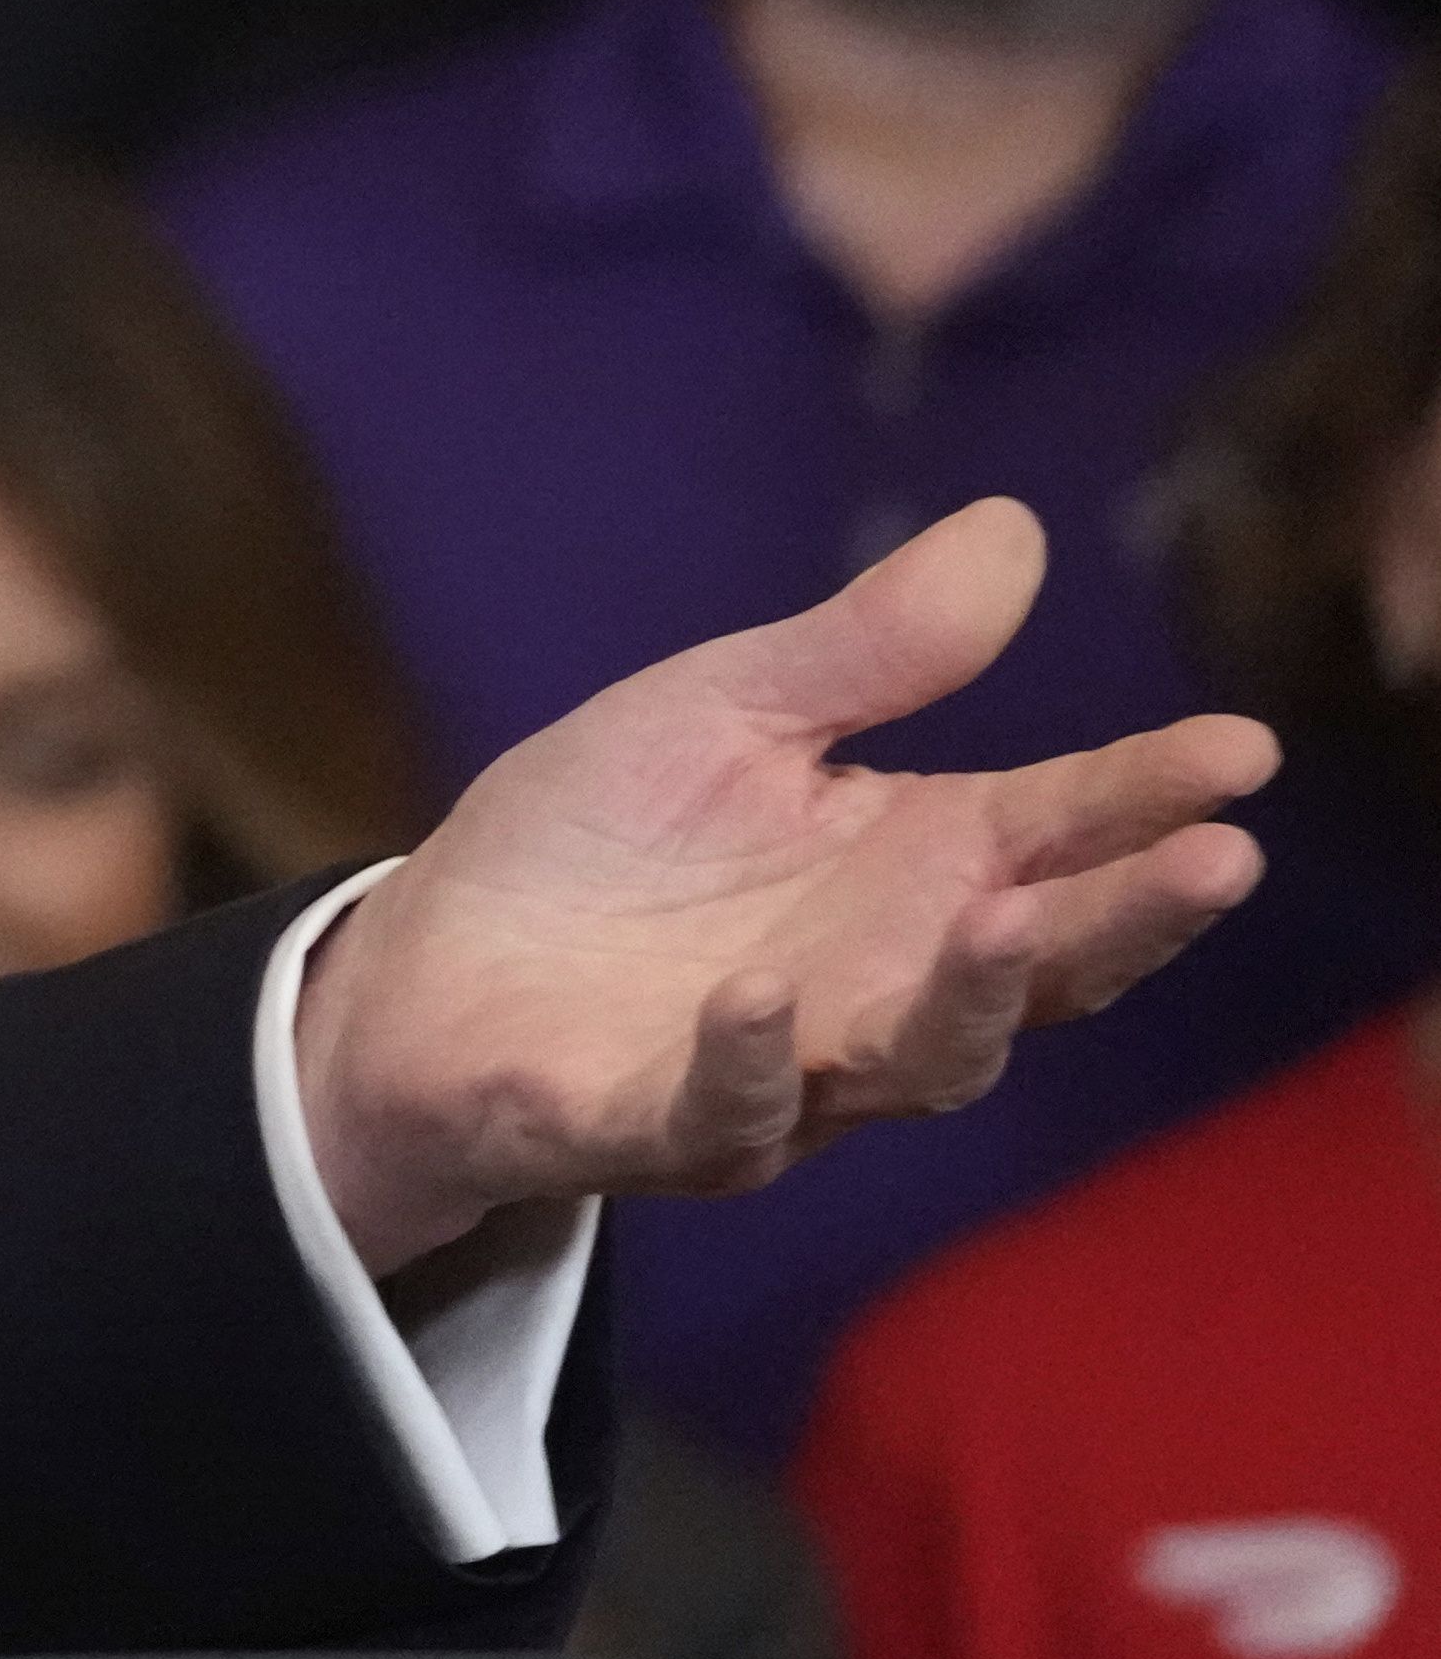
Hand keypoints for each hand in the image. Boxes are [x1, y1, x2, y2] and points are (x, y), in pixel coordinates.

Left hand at [297, 498, 1273, 1270]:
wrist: (419, 970)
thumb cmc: (597, 844)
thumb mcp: (724, 715)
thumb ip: (867, 652)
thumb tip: (1014, 531)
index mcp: (911, 870)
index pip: (1060, 833)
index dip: (1151, 797)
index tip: (1240, 749)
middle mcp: (879, 983)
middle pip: (1037, 968)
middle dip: (1127, 917)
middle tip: (1218, 858)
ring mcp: (783, 1070)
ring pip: (917, 1059)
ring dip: (972, 997)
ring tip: (1009, 918)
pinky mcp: (654, 1128)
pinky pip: (723, 1116)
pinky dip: (745, 1062)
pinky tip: (756, 999)